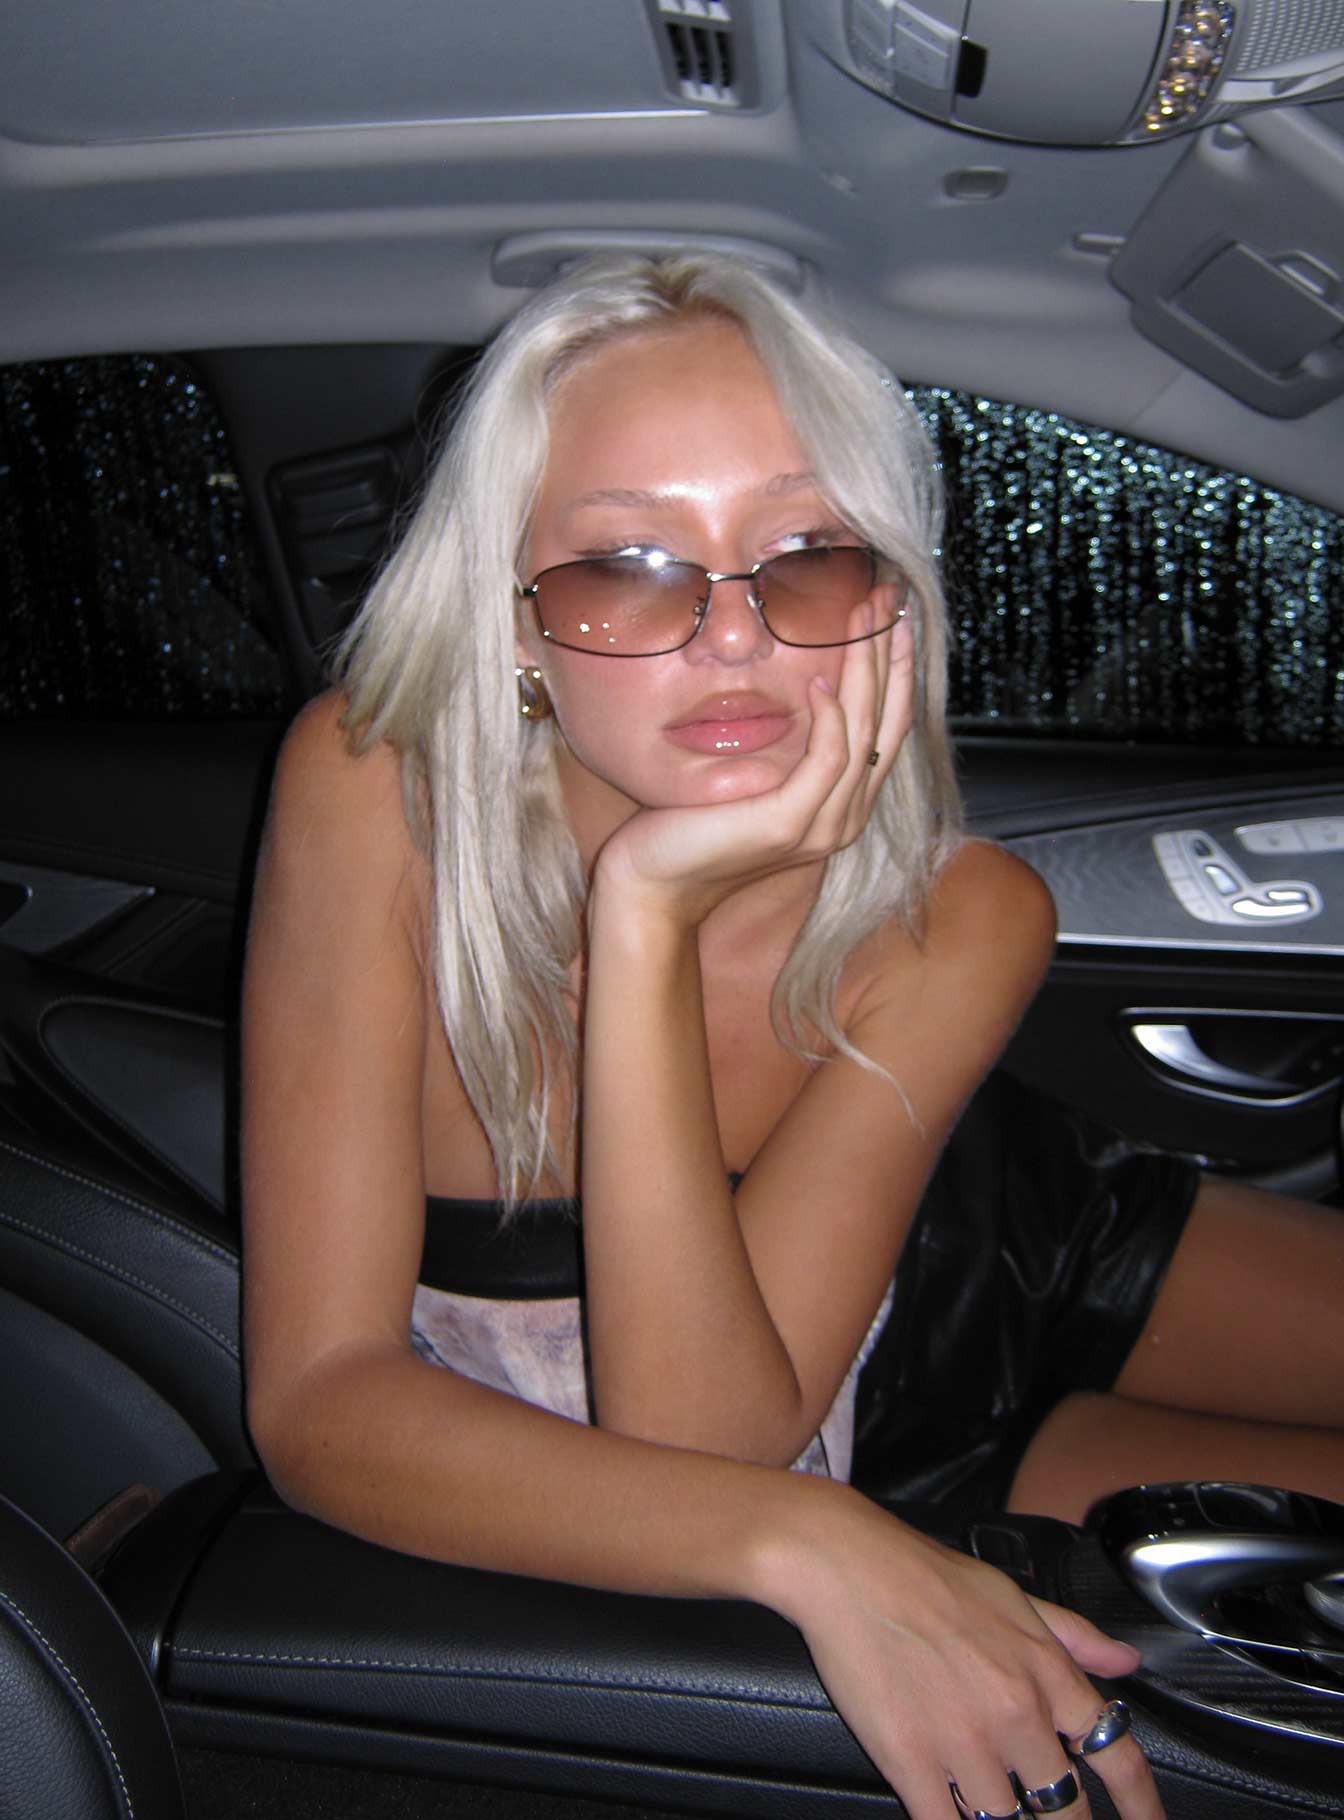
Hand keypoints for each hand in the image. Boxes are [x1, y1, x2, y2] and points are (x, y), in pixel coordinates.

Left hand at [595, 602, 915, 925]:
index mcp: (841, 806)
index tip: (889, 612)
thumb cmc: (693, 827)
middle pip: (888, 723)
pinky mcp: (790, 824)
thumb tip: (805, 688)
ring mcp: (822, 825)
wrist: (654, 883)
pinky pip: (829, 759)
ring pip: (865, 733)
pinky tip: (820, 680)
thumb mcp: (752, 777)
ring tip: (861, 615)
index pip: (887, 727)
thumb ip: (787, 748)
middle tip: (887, 596)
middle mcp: (845, 818)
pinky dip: (831, 717)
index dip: (893, 668)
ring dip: (867, 668)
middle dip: (890, 654)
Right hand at [784, 1495, 1162, 1819]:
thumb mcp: (1012, 1595)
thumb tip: (1125, 1663)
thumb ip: (1073, 1637)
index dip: (1142, 1804)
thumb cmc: (927, 1575)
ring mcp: (965, 1745)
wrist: (848, 1566)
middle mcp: (1017, 1716)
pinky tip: (950, 1817)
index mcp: (1046, 1674)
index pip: (1117, 1755)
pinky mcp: (911, 1764)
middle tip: (1048, 1815)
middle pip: (1064, 1809)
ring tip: (987, 1804)